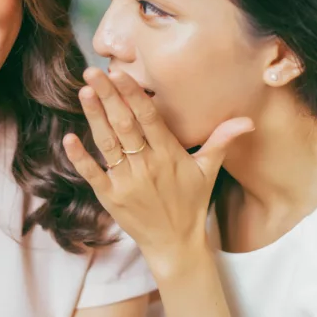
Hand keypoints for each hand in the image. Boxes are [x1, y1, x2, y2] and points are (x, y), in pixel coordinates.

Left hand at [62, 68, 252, 278]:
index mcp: (168, 154)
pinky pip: (93, 174)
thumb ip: (221, 141)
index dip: (133, 95)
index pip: (148, 118)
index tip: (118, 73)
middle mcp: (147, 165)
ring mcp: (127, 182)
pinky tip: (69, 138)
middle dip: (108, 97)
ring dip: (94, 118)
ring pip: (107, 144)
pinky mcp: (111, 197)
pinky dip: (80, 157)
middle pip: (124, 125)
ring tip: (84, 93)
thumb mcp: (208, 170)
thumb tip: (247, 120)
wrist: (176, 244)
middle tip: (92, 72)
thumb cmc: (191, 202)